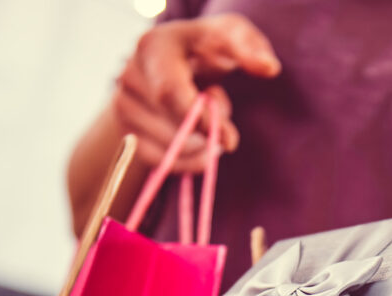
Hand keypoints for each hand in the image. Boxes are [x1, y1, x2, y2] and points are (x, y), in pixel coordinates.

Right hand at [113, 13, 281, 170]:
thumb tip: (269, 68)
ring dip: (200, 149)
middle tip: (226, 130)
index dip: (201, 120)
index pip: (170, 93)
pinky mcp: (126, 133)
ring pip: (166, 148)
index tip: (229, 138)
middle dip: (206, 135)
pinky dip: (187, 164)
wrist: (179, 65)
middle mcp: (128, 76)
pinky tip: (201, 150)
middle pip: (171, 125)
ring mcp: (122, 106)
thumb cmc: (209, 48)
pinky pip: (158, 163)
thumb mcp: (232, 36)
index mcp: (153, 47)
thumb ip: (251, 48)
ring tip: (209, 127)